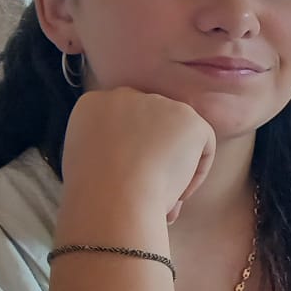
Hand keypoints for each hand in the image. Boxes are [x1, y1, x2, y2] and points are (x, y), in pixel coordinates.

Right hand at [59, 87, 216, 228]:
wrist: (113, 195)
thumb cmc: (95, 191)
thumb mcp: (87, 161)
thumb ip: (109, 148)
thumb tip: (133, 162)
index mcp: (93, 104)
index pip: (120, 121)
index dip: (131, 151)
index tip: (130, 176)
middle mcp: (124, 95)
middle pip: (150, 123)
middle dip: (156, 153)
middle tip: (153, 187)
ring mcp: (158, 102)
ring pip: (176, 134)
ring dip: (174, 162)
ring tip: (165, 195)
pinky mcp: (188, 117)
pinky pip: (203, 144)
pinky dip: (197, 171)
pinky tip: (180, 193)